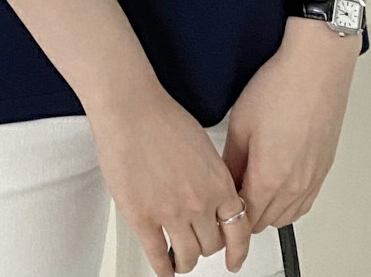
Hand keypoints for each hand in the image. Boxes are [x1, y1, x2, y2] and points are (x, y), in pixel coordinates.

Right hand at [86, 77, 251, 274]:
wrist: (130, 109)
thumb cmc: (160, 116)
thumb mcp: (202, 145)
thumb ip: (209, 175)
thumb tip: (210, 192)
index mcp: (218, 182)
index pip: (239, 230)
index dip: (238, 250)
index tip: (235, 258)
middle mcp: (199, 203)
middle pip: (212, 245)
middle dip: (207, 247)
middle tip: (201, 245)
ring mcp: (171, 213)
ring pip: (188, 256)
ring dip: (186, 261)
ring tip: (181, 259)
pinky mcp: (143, 218)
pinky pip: (158, 256)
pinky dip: (163, 269)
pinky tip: (164, 269)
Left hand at [221, 17, 360, 231]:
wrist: (316, 68)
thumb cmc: (281, 87)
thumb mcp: (240, 123)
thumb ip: (230, 160)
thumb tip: (223, 179)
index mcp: (269, 178)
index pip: (244, 219)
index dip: (228, 213)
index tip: (219, 201)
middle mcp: (294, 186)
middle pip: (265, 221)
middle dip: (245, 212)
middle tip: (231, 189)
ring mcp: (313, 179)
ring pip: (286, 216)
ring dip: (267, 208)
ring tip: (252, 182)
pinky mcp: (324, 168)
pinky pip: (304, 202)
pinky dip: (288, 201)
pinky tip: (276, 180)